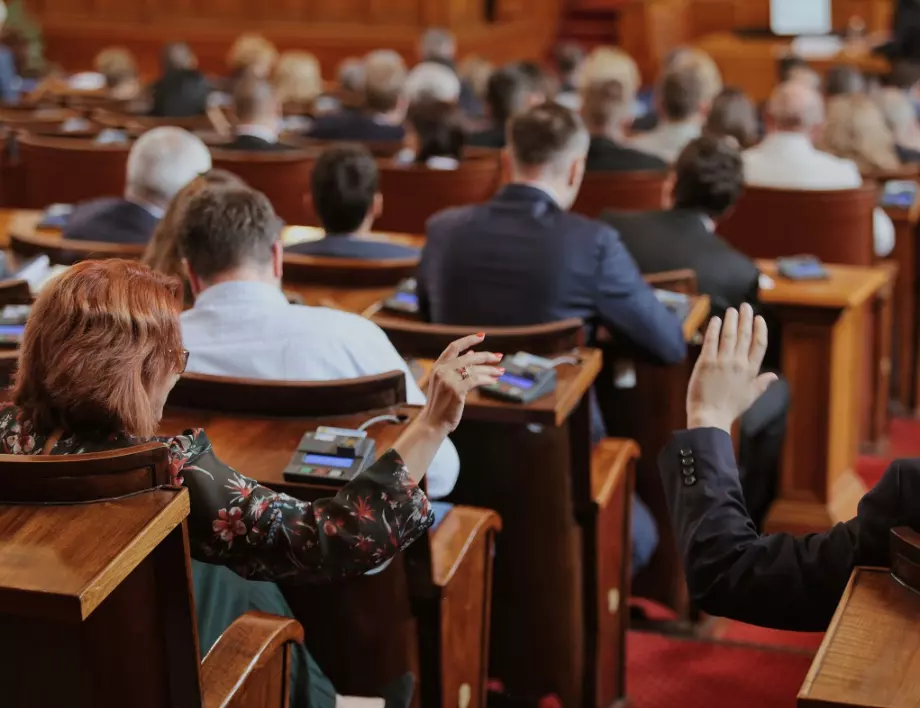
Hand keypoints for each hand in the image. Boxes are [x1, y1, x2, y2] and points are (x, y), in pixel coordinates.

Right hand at [420, 333, 503, 433]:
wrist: (433, 423)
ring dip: (490, 370)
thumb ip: (457, 368)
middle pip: (469, 357)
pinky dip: (487, 379)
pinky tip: (493, 381)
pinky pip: (476, 380)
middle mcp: (441, 370)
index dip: (468, 340)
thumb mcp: (446, 383)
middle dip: (486, 356)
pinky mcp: (456, 389)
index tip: (482, 336)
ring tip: (501, 371)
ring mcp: (448, 380)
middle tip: (499, 357)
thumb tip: (472, 353)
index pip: (454, 347)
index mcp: (437, 367)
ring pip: (475, 369)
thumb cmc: (441, 404)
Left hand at [686, 304, 777, 433]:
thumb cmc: (729, 409)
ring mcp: (722, 362)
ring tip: (731, 310)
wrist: (710, 418)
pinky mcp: (706, 363)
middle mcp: (738, 364)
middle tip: (745, 307)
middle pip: (745, 336)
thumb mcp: (750, 397)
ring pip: (729, 335)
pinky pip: (711, 341)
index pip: (759, 344)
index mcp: (751, 371)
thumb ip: (762, 384)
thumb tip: (775, 377)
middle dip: (746, 319)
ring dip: (731, 320)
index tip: (759, 319)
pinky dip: (713, 329)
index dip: (760, 330)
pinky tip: (714, 320)